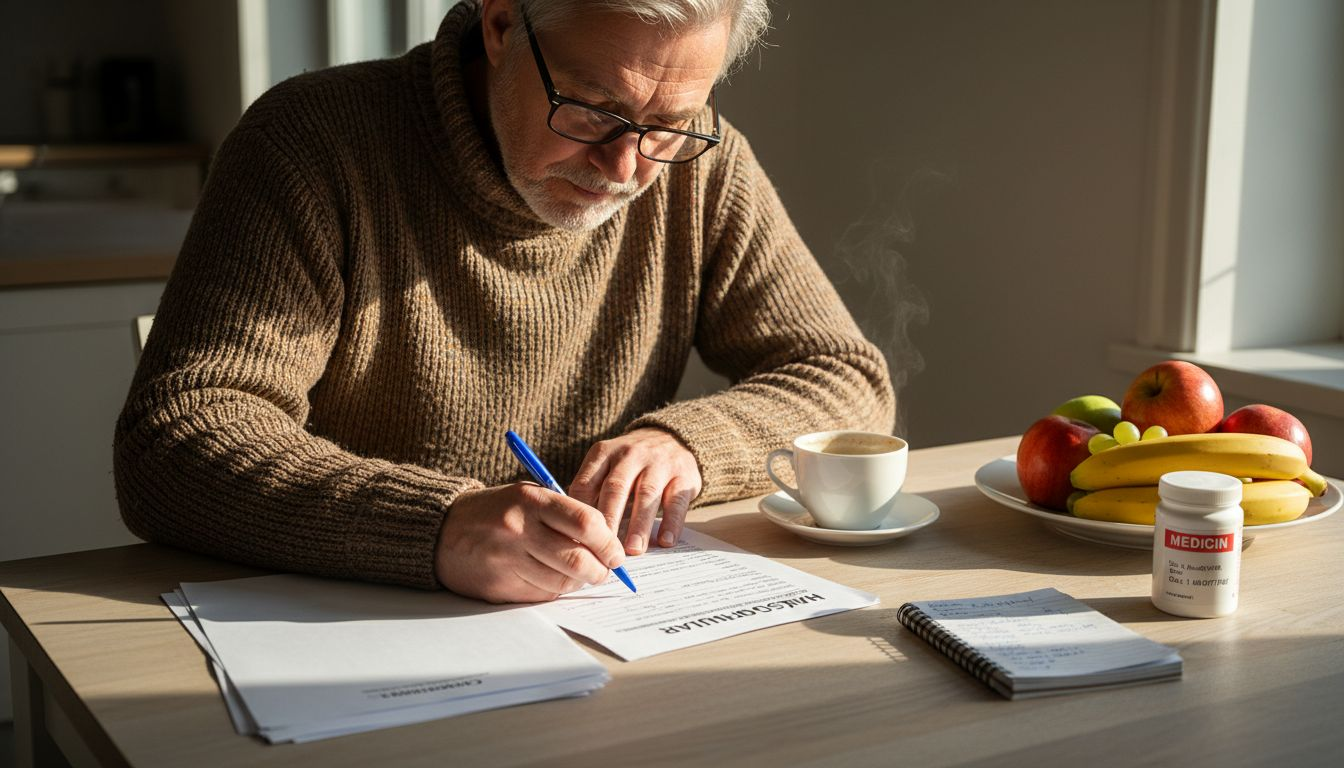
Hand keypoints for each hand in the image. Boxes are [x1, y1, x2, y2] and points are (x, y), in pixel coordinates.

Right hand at [435, 484, 624, 602]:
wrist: (442, 531)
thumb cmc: (495, 511)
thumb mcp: (527, 496)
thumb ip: (564, 514)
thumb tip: (606, 541)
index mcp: (530, 499)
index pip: (586, 523)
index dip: (608, 542)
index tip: (615, 553)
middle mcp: (518, 529)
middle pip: (577, 559)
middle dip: (600, 570)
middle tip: (605, 571)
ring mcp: (507, 559)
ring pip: (562, 582)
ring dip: (578, 582)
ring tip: (579, 574)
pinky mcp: (499, 585)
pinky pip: (541, 594)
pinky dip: (554, 590)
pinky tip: (550, 578)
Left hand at [568, 428, 701, 554]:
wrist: (670, 437)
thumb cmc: (630, 463)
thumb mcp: (606, 465)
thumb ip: (591, 491)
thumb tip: (575, 532)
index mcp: (603, 454)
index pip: (586, 483)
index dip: (581, 513)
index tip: (579, 540)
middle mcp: (630, 455)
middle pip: (615, 488)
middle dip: (609, 520)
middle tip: (604, 550)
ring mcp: (659, 463)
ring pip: (646, 494)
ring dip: (638, 525)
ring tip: (632, 550)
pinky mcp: (684, 475)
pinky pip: (677, 500)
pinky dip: (671, 522)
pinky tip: (665, 541)